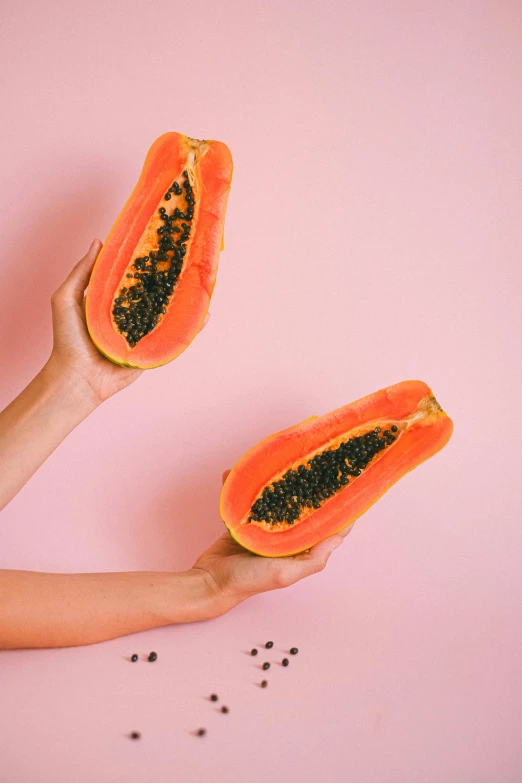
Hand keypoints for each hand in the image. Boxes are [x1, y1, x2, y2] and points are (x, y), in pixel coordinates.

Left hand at [44, 239, 208, 406]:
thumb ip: (81, 272)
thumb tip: (98, 242)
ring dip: (184, 301)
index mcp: (110, 300)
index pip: (131, 277)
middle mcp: (129, 315)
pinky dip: (191, 327)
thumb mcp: (66, 297)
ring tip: (199, 283)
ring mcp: (142, 332)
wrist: (78, 376)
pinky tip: (204, 314)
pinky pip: (173, 337)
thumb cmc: (67, 339)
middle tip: (184, 260)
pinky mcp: (152, 350)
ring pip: (167, 314)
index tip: (158, 244)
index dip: (143, 263)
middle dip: (168, 279)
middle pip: (153, 293)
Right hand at [191, 470, 353, 613]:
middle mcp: (284, 538)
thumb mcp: (285, 574)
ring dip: (275, 485)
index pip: (324, 527)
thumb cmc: (249, 581)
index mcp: (298, 549)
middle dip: (308, 489)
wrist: (211, 582)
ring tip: (277, 464)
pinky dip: (241, 489)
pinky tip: (234, 475)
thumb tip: (339, 538)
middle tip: (313, 465)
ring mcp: (264, 529)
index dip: (336, 510)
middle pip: (302, 510)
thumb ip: (313, 559)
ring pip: (275, 502)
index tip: (344, 487)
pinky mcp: (243, 523)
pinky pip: (246, 502)